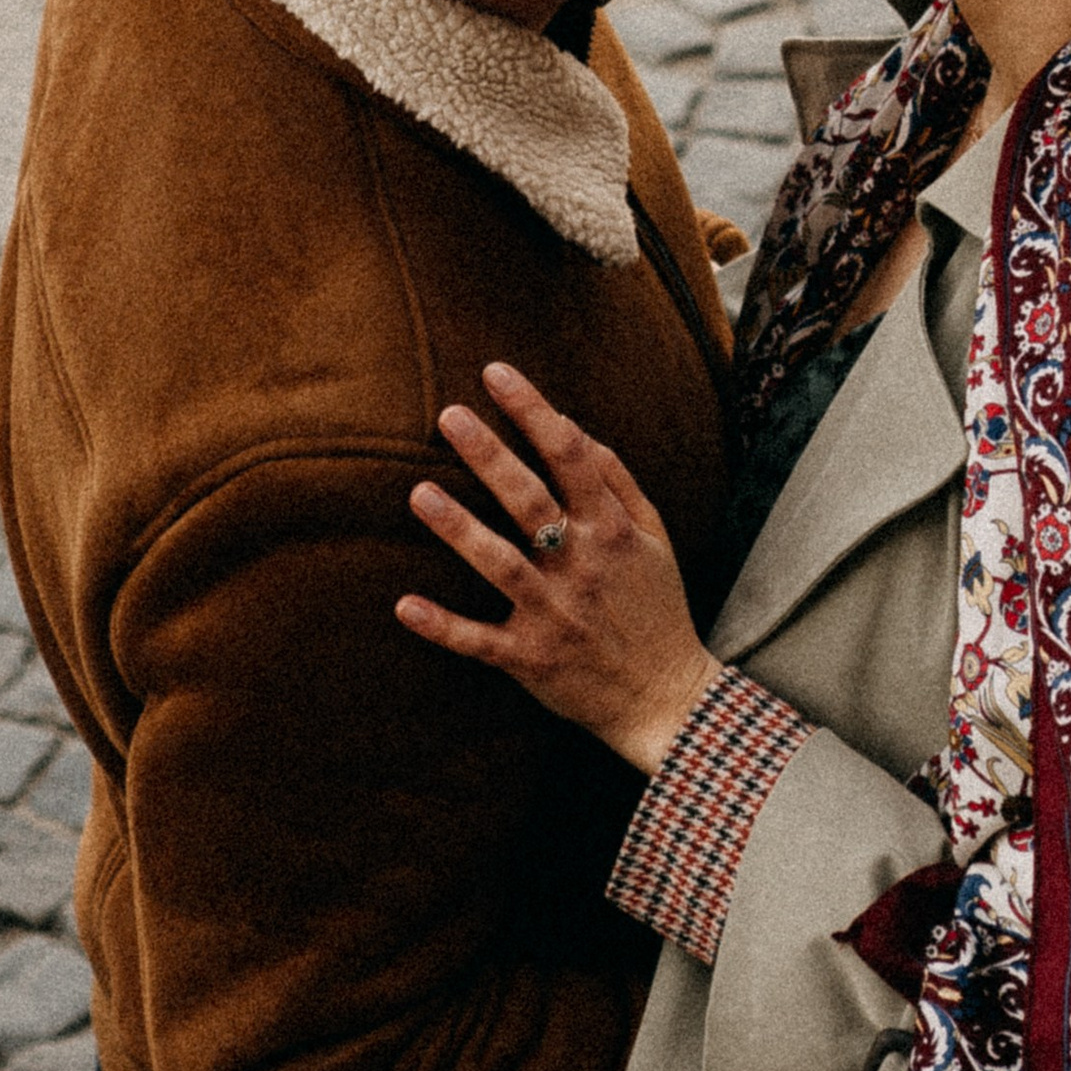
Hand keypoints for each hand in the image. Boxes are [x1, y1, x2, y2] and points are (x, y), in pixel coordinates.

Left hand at [397, 362, 715, 776]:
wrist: (665, 697)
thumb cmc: (656, 606)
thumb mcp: (654, 536)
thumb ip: (616, 480)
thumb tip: (570, 426)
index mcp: (611, 530)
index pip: (572, 456)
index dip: (533, 410)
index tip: (496, 373)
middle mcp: (582, 567)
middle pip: (531, 501)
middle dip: (490, 456)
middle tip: (448, 415)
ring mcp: (553, 614)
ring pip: (501, 565)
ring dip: (460, 530)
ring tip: (418, 494)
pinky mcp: (530, 659)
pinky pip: (480, 641)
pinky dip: (443, 627)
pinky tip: (405, 605)